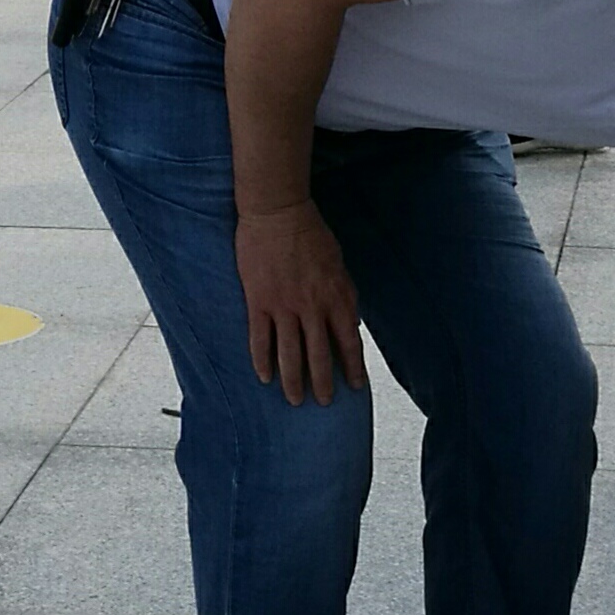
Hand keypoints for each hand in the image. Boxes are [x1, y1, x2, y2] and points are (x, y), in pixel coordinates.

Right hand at [235, 201, 364, 405]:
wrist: (277, 212)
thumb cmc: (311, 233)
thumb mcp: (338, 264)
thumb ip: (343, 296)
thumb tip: (348, 323)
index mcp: (337, 296)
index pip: (349, 341)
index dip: (353, 367)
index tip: (356, 386)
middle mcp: (312, 306)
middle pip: (319, 355)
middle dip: (323, 383)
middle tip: (325, 402)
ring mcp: (284, 306)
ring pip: (290, 354)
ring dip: (294, 381)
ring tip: (296, 400)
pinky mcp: (258, 302)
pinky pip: (260, 339)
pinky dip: (262, 361)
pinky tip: (264, 378)